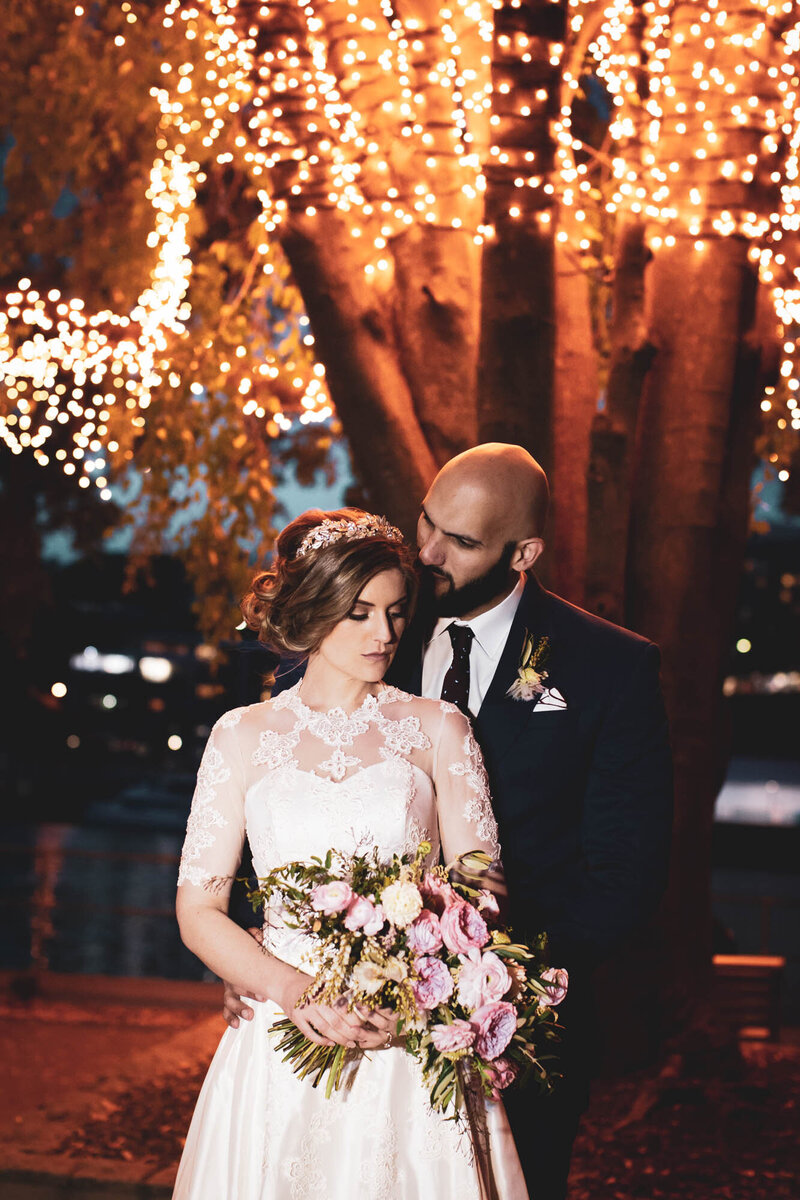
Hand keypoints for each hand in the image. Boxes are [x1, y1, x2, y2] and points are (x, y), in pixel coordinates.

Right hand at [223, 927, 266, 1028]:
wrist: (229, 950)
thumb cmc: (245, 947)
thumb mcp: (249, 940)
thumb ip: (254, 936)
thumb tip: (256, 934)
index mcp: (237, 965)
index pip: (241, 977)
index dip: (251, 987)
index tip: (262, 996)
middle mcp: (232, 977)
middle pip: (235, 990)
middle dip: (246, 999)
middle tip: (256, 1007)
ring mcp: (230, 987)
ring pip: (230, 1000)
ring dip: (238, 1009)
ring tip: (249, 1017)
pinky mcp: (230, 995)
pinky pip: (227, 1009)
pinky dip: (230, 1017)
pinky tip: (236, 1025)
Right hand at [279, 974, 396, 1049]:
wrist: (286, 985)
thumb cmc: (311, 986)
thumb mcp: (326, 985)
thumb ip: (340, 994)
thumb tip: (362, 1004)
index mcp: (326, 991)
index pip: (344, 1007)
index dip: (356, 1018)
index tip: (366, 1025)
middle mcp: (316, 1000)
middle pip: (336, 1020)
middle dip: (351, 1032)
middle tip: (361, 1039)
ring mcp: (305, 1010)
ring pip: (325, 1028)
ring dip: (339, 1038)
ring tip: (351, 1044)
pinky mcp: (296, 1019)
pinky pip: (310, 1033)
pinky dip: (321, 1041)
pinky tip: (331, 1044)